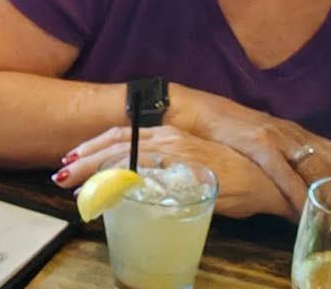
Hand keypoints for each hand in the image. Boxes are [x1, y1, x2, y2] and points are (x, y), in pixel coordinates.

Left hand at [59, 124, 287, 219]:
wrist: (269, 179)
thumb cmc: (236, 177)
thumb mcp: (195, 170)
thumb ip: (170, 171)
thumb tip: (145, 184)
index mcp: (169, 135)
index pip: (123, 135)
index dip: (95, 145)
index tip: (73, 156)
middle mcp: (169, 138)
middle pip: (115, 144)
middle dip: (84, 159)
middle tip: (61, 173)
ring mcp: (174, 152)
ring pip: (122, 157)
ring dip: (94, 173)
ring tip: (75, 188)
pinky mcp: (182, 169)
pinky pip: (143, 174)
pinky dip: (120, 183)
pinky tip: (105, 195)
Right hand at [167, 87, 330, 214]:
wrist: (198, 111)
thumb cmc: (231, 131)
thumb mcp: (267, 146)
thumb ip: (289, 164)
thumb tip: (310, 194)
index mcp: (299, 134)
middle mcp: (294, 134)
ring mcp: (277, 137)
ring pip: (316, 166)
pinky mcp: (256, 143)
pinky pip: (282, 171)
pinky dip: (297, 190)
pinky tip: (309, 206)